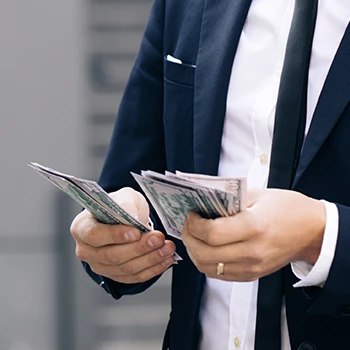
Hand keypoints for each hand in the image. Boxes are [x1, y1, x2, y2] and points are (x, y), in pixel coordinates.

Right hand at [70, 187, 175, 283]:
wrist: (127, 218)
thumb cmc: (121, 206)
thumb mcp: (124, 197)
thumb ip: (126, 204)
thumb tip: (131, 217)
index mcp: (82, 227)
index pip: (94, 235)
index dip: (115, 235)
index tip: (136, 232)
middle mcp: (87, 250)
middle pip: (112, 255)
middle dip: (139, 248)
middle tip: (159, 238)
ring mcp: (100, 266)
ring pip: (126, 268)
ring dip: (150, 259)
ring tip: (167, 248)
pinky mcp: (116, 276)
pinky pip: (135, 277)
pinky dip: (153, 269)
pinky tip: (166, 259)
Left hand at [182, 188, 325, 281]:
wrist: (312, 232)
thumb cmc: (288, 209)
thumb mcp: (258, 195)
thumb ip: (228, 199)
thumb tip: (201, 202)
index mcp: (253, 227)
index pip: (211, 233)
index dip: (194, 224)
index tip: (191, 215)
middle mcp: (252, 251)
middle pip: (204, 254)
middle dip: (188, 238)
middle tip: (188, 225)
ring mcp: (252, 267)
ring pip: (208, 268)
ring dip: (194, 252)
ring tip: (195, 237)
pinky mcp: (252, 275)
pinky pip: (220, 275)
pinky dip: (207, 262)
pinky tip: (208, 248)